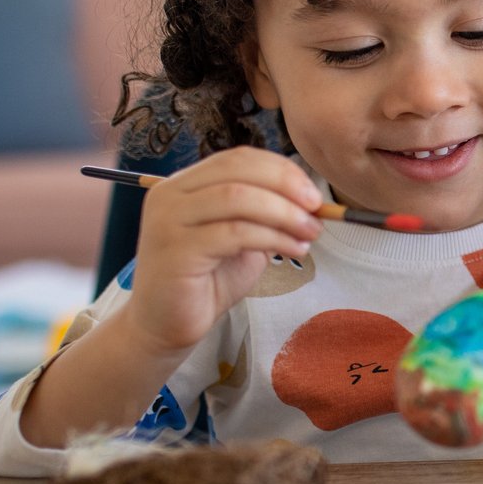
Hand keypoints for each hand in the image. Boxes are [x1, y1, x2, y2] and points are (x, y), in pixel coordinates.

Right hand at [122, 147, 322, 356]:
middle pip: (238, 171)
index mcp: (184, 184)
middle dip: (286, 187)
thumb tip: (310, 200)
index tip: (312, 194)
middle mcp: (170, 195)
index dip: (281, 170)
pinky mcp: (175, 250)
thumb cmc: (206, 281)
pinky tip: (293, 250)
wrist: (166, 325)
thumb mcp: (242, 237)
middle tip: (317, 209)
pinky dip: (273, 237)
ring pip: (238, 198)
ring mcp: (168, 220)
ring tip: (309, 234)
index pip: (238, 158)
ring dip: (284, 213)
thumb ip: (264, 213)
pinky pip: (234, 233)